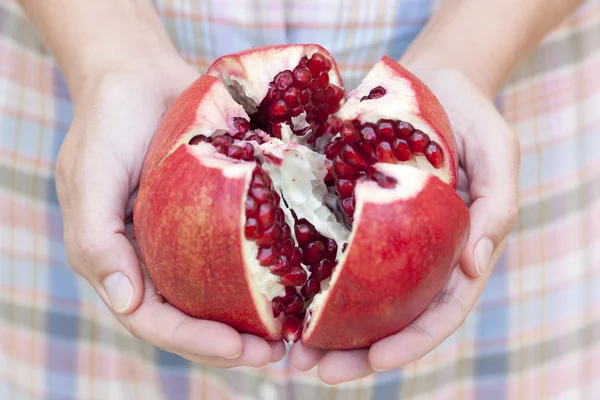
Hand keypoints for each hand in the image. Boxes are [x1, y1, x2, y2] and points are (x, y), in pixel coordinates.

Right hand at [56, 56, 285, 367]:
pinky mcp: (217, 214)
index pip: (155, 320)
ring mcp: (189, 238)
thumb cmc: (108, 122)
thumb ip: (94, 239)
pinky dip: (267, 270)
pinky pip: (242, 249)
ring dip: (257, 317)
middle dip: (234, 343)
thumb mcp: (89, 175)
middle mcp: (158, 258)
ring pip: (222, 292)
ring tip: (297, 331)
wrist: (140, 75)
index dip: (195, 342)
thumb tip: (126, 304)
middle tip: (279, 354)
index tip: (241, 349)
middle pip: (194, 317)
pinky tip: (300, 280)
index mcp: (124, 262)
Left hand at [289, 68, 519, 383]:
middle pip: (387, 316)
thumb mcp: (498, 152)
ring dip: (320, 325)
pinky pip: (326, 246)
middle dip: (353, 351)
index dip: (410, 344)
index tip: (375, 362)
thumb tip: (476, 265)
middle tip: (312, 370)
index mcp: (453, 253)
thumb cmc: (471, 115)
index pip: (437, 312)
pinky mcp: (347, 211)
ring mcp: (380, 237)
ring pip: (352, 292)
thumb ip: (496, 206)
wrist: (431, 80)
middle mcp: (413, 255)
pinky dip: (304, 273)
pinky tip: (275, 289)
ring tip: (286, 348)